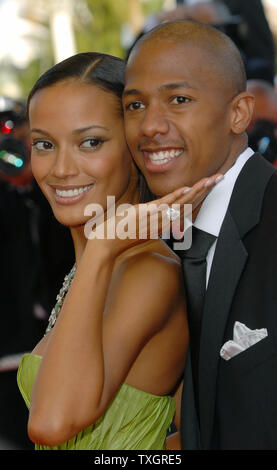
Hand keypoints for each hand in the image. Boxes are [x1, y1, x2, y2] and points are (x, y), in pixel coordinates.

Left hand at [85, 173, 222, 257]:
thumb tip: (157, 207)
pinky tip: (186, 189)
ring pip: (181, 203)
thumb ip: (150, 216)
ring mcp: (155, 218)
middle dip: (205, 190)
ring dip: (196, 191)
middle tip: (219, 177)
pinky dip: (176, 197)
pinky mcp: (145, 214)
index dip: (200, 195)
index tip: (210, 184)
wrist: (106, 244)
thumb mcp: (139, 224)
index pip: (186, 207)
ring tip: (210, 180)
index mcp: (163, 222)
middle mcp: (163, 221)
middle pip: (189, 203)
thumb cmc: (120, 234)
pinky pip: (164, 205)